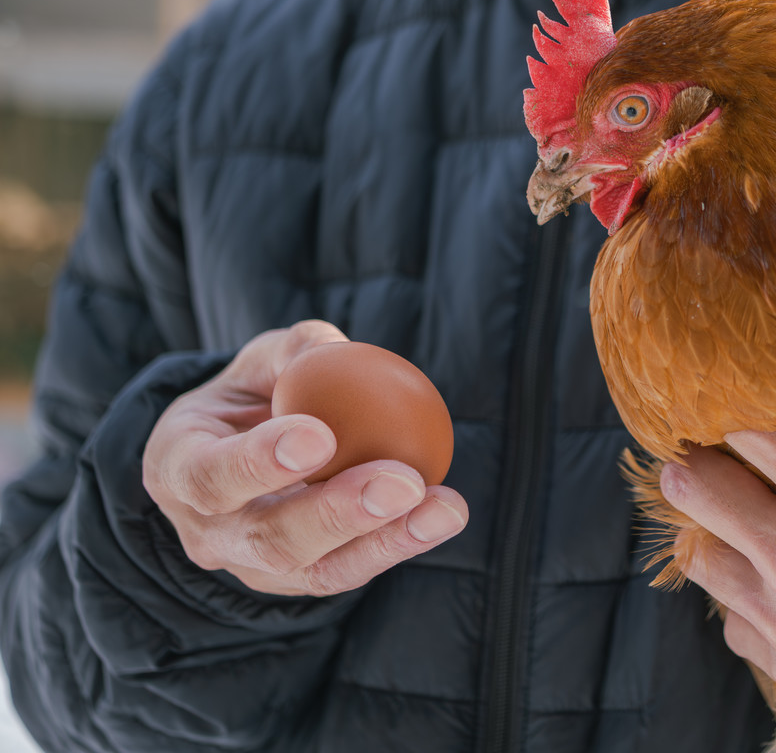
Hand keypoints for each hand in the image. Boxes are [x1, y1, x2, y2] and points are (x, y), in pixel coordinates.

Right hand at [142, 320, 467, 596]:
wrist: (240, 458)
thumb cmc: (253, 396)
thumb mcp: (259, 363)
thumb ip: (292, 350)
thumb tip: (335, 348)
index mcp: (177, 469)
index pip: (211, 475)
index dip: (260, 462)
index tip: (320, 435)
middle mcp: (209, 533)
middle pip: (271, 537)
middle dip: (339, 513)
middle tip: (401, 481)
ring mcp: (253, 568)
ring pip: (320, 569)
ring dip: (389, 540)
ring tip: (445, 509)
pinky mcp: (301, 581)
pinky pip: (353, 570)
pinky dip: (402, 543)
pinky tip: (444, 513)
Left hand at [659, 241, 775, 752]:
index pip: (741, 417)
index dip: (737, 386)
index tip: (751, 368)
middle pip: (692, 478)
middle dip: (708, 448)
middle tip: (743, 429)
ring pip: (697, 548)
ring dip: (717, 518)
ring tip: (757, 496)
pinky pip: (727, 617)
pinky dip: (743, 588)